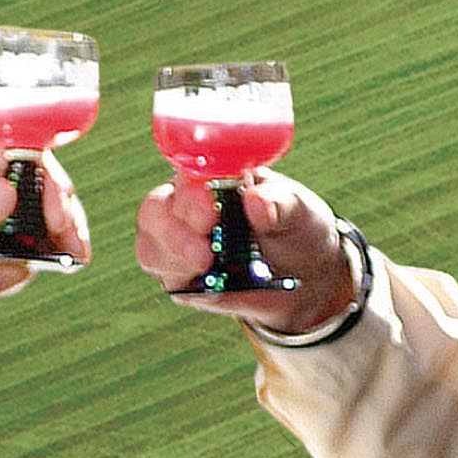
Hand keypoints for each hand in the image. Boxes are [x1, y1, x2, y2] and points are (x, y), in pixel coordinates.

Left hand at [0, 116, 86, 297]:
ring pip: (30, 235)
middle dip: (59, 224)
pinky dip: (8, 276)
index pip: (29, 155)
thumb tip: (5, 200)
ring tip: (15, 274)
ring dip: (35, 256)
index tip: (59, 213)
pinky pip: (4, 264)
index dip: (51, 182)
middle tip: (69, 253)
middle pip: (41, 197)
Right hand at [134, 170, 354, 335]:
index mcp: (211, 175)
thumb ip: (279, 203)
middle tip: (206, 248)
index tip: (209, 208)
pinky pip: (168, 278)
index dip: (190, 191)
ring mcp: (178, 242)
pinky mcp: (182, 277)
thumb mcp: (300, 210)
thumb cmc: (298, 228)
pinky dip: (185, 279)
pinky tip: (211, 283)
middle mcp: (186, 205)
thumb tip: (256, 202)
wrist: (307, 276)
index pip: (184, 175)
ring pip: (150, 247)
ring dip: (175, 257)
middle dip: (176, 231)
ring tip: (206, 263)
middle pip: (155, 211)